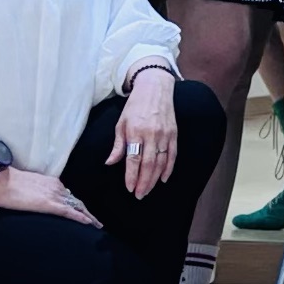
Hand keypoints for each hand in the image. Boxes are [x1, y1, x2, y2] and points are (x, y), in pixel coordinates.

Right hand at [0, 168, 98, 226]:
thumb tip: (35, 199)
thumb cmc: (8, 185)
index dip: (77, 205)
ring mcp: (54, 195)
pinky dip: (80, 218)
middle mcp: (56, 187)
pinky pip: (69, 212)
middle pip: (76, 201)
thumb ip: (35, 192)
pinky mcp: (49, 204)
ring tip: (96, 225)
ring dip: (88, 216)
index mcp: (51, 183)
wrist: (1, 180)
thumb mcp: (27, 187)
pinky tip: (89, 223)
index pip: (68, 195)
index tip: (83, 212)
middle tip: (96, 222)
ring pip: (76, 207)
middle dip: (87, 211)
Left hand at [107, 68, 179, 198]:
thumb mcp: (121, 122)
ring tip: (148, 190)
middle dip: (144, 182)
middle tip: (139, 195)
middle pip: (148, 164)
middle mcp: (151, 134)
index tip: (129, 188)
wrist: (155, 87)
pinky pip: (172, 155)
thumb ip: (118, 144)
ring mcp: (164, 134)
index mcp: (135, 131)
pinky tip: (164, 179)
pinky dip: (169, 168)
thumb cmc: (135, 105)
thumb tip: (110, 162)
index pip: (133, 159)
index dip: (131, 176)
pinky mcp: (174, 133)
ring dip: (155, 179)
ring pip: (161, 162)